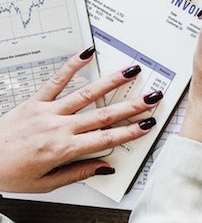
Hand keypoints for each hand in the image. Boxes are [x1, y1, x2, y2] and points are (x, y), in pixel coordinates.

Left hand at [0, 49, 161, 192]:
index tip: (145, 125)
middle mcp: (59, 128)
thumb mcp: (45, 184)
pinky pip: (57, 80)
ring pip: (86, 94)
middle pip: (103, 115)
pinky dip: (73, 65)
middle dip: (131, 106)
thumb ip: (77, 173)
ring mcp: (48, 111)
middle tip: (151, 97)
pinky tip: (88, 54)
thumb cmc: (9, 174)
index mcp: (63, 150)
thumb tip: (103, 167)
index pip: (105, 139)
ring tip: (130, 72)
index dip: (129, 132)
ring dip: (111, 82)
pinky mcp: (36, 100)